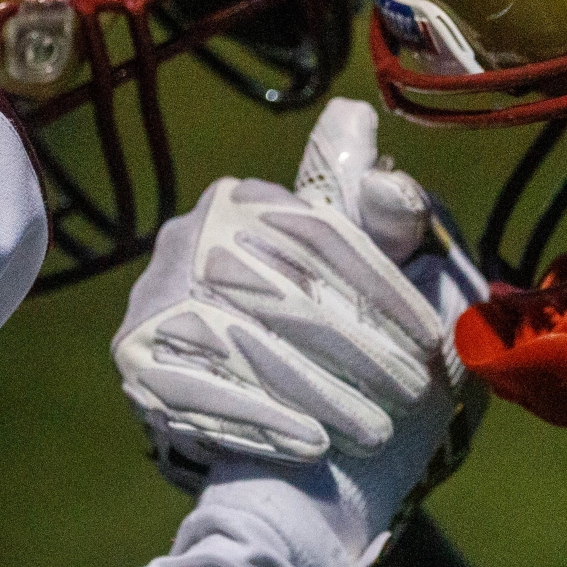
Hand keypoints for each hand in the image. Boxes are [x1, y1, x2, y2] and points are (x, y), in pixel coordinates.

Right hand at [114, 101, 450, 487]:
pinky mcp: (136, 358)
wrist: (233, 397)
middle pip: (288, 295)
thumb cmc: (312, 315)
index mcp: (244, 199)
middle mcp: (191, 237)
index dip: (382, 288)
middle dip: (360, 352)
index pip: (320, 237)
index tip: (430, 337)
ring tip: (375, 430)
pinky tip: (312, 446)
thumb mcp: (349, 260)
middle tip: (413, 395)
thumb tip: (359, 120)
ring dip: (320, 395)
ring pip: (252, 347)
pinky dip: (265, 421)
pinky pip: (206, 392)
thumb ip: (373, 212)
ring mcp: (156, 296)